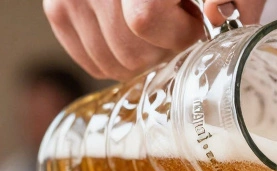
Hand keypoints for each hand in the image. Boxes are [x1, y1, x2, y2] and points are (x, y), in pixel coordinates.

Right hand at [42, 0, 267, 79]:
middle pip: (127, 49)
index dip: (176, 32)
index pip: (144, 19)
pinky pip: (89, 58)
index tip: (192, 21)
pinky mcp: (58, 5)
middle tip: (174, 27)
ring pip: (108, 60)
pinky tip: (132, 36)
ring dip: (140, 56)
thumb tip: (218, 12)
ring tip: (153, 25)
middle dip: (160, 49)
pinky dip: (115, 58)